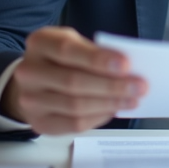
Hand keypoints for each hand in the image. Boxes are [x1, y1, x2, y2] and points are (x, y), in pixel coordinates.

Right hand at [1, 26, 147, 134]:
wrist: (33, 81)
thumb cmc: (61, 59)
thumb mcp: (74, 43)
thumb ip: (94, 52)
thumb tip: (127, 69)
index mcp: (40, 43)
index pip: (68, 51)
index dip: (98, 59)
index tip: (126, 65)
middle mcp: (29, 71)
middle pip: (74, 82)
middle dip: (111, 85)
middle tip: (139, 86)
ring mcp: (31, 100)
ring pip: (76, 106)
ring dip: (109, 103)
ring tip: (132, 99)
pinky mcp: (39, 122)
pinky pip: (74, 124)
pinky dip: (99, 117)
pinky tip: (114, 109)